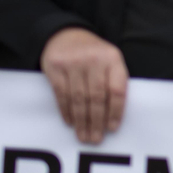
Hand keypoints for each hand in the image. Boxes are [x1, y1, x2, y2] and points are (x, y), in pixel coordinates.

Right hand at [40, 27, 128, 143]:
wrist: (65, 34)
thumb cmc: (93, 54)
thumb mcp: (110, 61)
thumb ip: (114, 82)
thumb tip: (114, 117)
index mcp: (113, 59)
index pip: (117, 90)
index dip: (116, 112)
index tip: (112, 128)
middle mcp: (93, 60)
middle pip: (97, 97)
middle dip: (96, 122)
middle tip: (95, 139)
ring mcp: (73, 62)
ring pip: (78, 98)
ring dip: (81, 121)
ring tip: (83, 136)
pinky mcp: (55, 66)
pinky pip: (61, 94)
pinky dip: (66, 111)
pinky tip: (70, 122)